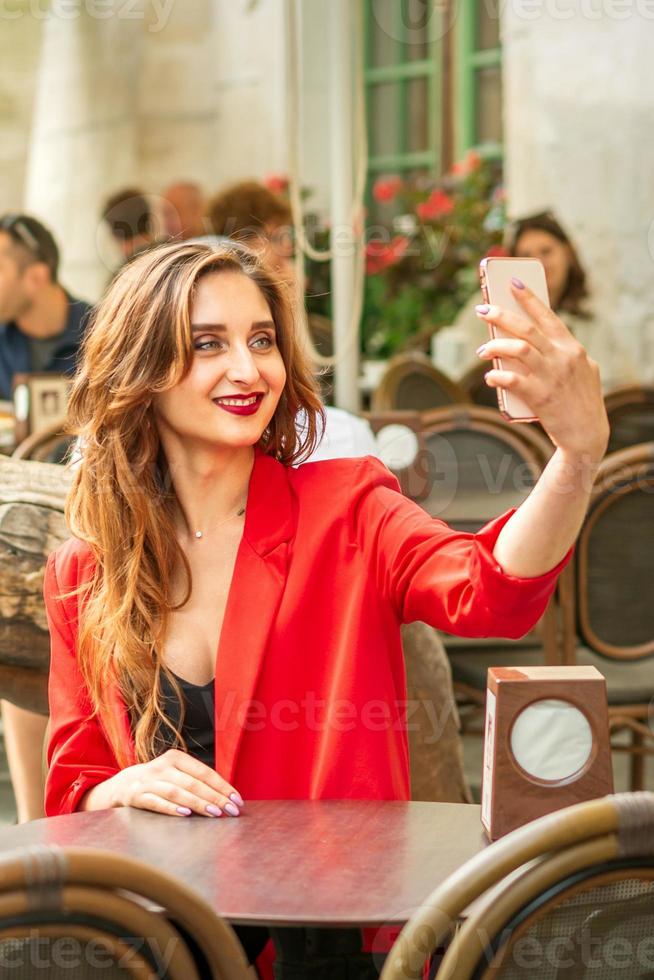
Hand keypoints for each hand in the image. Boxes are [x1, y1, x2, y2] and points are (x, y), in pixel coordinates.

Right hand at [112, 748, 243, 817]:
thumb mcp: (175, 774)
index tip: (237, 800)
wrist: (121, 785)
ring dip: (198, 803)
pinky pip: (156, 802)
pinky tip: (185, 815)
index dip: (222, 786)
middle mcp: (162, 766)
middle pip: (193, 783)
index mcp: (176, 758)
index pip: (204, 772)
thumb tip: (226, 797)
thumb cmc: (159, 782)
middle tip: (231, 810)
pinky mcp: (135, 796)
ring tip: (215, 813)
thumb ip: (196, 781)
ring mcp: (148, 781)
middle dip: (215, 797)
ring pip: (177, 792)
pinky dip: (171, 808)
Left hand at [475, 279, 608, 462]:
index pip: (548, 316)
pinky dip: (497, 376)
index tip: (512, 283)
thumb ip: (564, 354)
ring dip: (495, 345)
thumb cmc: (582, 402)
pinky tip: (490, 377)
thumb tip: (533, 343)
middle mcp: (562, 358)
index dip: (529, 298)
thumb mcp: (583, 371)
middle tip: (481, 310)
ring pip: (517, 349)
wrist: (587, 435)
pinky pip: (512, 380)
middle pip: (526, 328)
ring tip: (482, 350)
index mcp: (572, 348)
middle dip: (501, 315)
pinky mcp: (540, 396)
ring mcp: (551, 376)